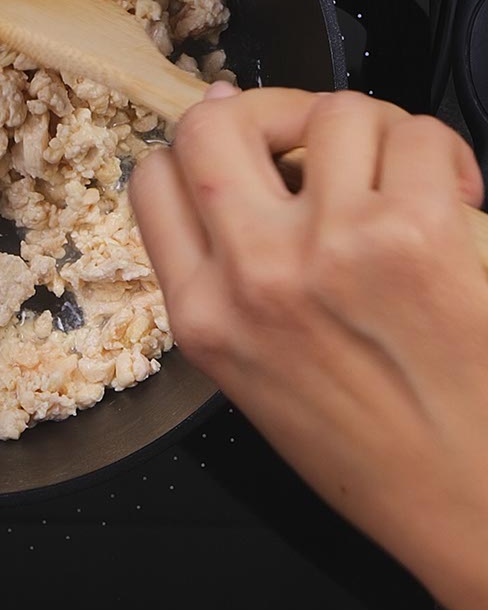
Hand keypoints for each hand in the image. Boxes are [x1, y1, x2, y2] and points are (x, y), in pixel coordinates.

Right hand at [130, 84, 487, 609]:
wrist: (459, 499)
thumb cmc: (360, 443)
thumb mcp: (244, 369)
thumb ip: (220, 269)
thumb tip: (230, 152)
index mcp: (199, 312)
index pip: (151, 178)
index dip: (192, 150)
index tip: (238, 154)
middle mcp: (251, 274)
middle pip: (214, 122)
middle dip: (261, 109)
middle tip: (304, 141)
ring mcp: (331, 249)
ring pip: (329, 113)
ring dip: (366, 132)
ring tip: (391, 178)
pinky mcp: (417, 236)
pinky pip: (413, 134)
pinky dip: (434, 149)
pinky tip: (449, 193)